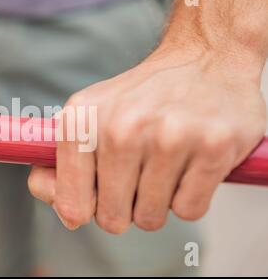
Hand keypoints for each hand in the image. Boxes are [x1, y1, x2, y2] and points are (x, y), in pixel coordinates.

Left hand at [28, 47, 265, 232]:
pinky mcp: (213, 146)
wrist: (205, 59)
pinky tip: (190, 163)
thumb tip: (66, 212)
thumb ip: (65, 165)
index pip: (72, 204)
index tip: (99, 192)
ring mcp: (169, 137)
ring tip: (165, 162)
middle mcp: (122, 128)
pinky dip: (189, 197)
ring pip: (150, 219)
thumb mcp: (89, 117)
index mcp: (82, 121)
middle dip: (125, 207)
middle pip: (112, 219)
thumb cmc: (141, 100)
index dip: (86, 208)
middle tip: (138, 173)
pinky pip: (188, 211)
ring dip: (157, 201)